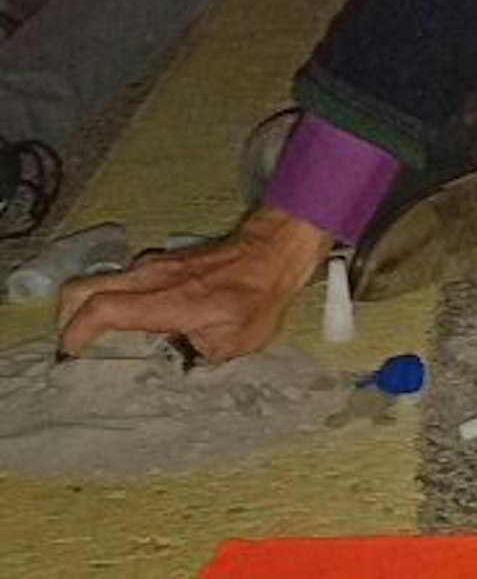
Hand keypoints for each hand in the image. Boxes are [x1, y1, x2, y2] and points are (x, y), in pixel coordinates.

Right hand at [57, 204, 331, 363]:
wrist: (275, 251)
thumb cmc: (258, 297)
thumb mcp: (233, 343)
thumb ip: (195, 354)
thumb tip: (174, 360)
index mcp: (164, 301)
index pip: (101, 309)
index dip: (76, 333)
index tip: (70, 355)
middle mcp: (150, 278)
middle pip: (82, 288)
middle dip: (66, 317)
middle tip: (73, 345)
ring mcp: (154, 264)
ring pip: (101, 280)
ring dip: (90, 306)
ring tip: (98, 337)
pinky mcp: (164, 260)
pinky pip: (126, 277)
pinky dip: (116, 296)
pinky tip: (132, 318)